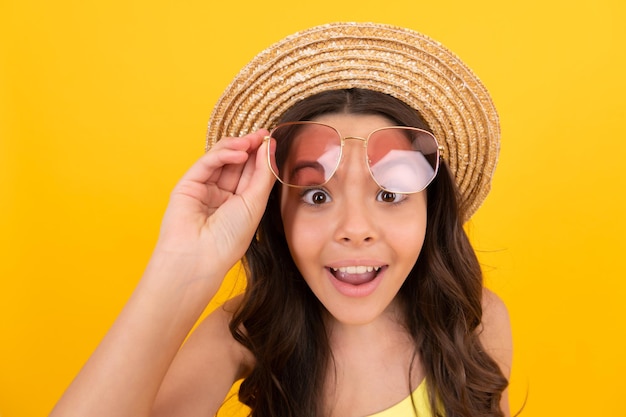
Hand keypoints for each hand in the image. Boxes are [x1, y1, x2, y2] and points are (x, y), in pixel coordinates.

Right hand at [154, 129, 274, 283]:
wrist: (200, 256)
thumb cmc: (229, 238)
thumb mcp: (255, 203)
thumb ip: (263, 174)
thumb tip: (269, 146)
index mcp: (239, 204)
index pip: (252, 174)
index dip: (262, 157)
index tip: (272, 140)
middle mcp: (222, 195)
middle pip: (238, 164)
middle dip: (251, 147)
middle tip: (263, 134)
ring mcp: (204, 189)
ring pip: (222, 159)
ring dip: (238, 146)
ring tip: (252, 140)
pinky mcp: (188, 184)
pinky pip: (207, 163)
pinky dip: (224, 153)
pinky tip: (239, 152)